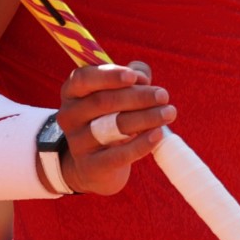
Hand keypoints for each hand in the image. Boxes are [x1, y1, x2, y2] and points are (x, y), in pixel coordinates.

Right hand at [56, 61, 175, 194]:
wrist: (95, 165)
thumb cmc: (110, 117)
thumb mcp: (118, 94)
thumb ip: (132, 78)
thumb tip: (141, 73)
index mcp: (73, 92)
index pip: (83, 78)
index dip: (109, 75)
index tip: (135, 77)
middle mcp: (70, 115)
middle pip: (102, 102)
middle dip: (138, 97)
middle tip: (163, 96)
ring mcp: (77, 142)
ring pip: (112, 126)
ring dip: (145, 117)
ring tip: (169, 113)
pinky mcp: (91, 165)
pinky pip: (118, 155)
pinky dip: (141, 144)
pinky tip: (158, 134)